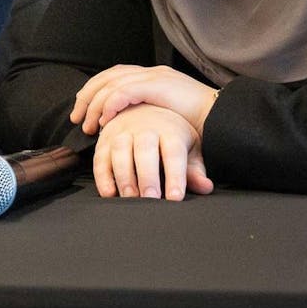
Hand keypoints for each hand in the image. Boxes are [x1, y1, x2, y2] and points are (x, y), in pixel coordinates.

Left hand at [72, 64, 218, 135]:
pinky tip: (104, 121)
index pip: (115, 75)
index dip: (95, 90)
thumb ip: (149, 117)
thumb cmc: (200, 123)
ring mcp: (155, 77)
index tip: (82, 109)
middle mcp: (152, 73)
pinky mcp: (158, 86)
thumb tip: (130, 130)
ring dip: (95, 104)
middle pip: (108, 76)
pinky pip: (125, 92)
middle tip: (76, 118)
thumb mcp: (168, 117)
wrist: (223, 117)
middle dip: (88, 96)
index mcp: (153, 77)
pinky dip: (110, 105)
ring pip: (112, 83)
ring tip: (87, 125)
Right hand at [92, 104, 213, 200]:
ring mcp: (123, 132)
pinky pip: (100, 158)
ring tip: (131, 198)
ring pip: (121, 151)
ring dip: (124, 176)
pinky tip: (110, 193)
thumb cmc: (170, 135)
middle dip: (147, 176)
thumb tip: (206, 187)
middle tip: (151, 199)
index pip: (174, 152)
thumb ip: (194, 169)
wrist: (145, 108)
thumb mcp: (187, 149)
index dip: (175, 175)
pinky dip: (103, 176)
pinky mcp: (105, 140)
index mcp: (170, 130)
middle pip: (145, 150)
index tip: (175, 197)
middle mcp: (145, 128)